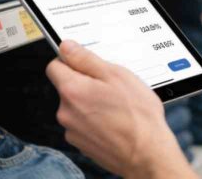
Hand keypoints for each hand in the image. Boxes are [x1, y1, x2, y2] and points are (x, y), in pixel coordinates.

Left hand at [46, 41, 193, 177]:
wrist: (146, 154)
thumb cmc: (137, 115)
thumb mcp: (116, 75)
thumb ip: (86, 59)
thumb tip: (66, 47)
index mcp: (72, 90)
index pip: (54, 66)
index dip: (70, 60)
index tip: (86, 63)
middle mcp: (66, 112)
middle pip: (67, 87)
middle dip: (86, 83)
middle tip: (111, 87)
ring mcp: (72, 131)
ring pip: (76, 107)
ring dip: (91, 103)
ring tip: (117, 107)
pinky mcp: (81, 144)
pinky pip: (83, 124)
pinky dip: (95, 121)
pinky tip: (114, 121)